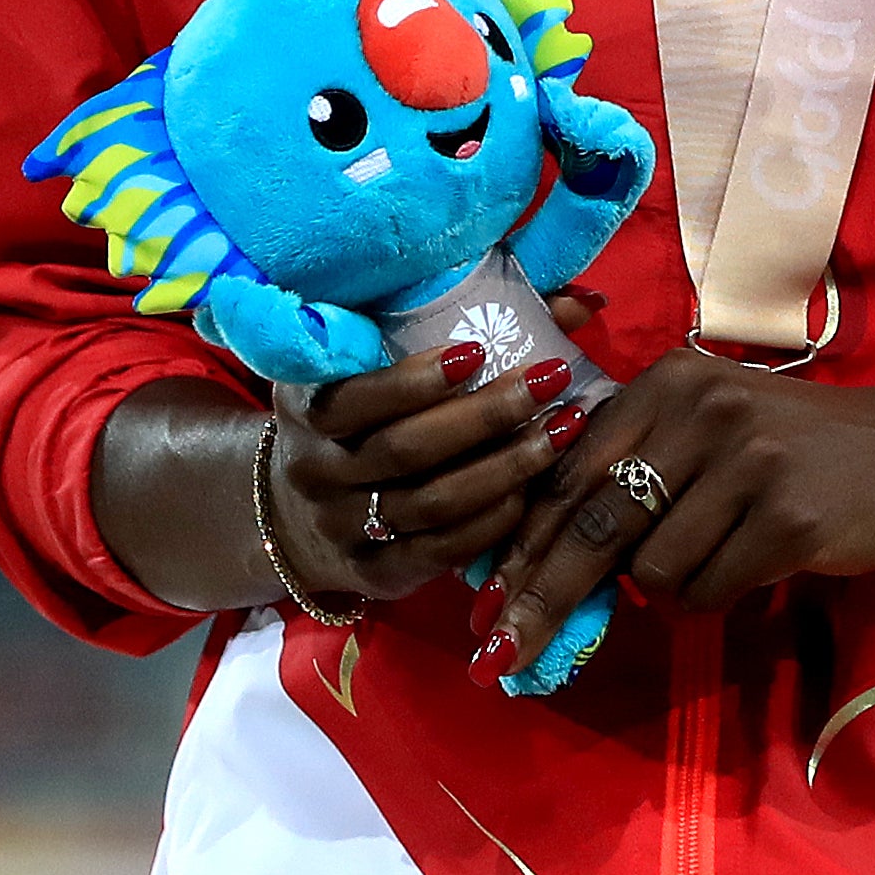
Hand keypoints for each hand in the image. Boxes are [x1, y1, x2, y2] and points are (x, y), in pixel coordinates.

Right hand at [265, 340, 591, 608]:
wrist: (295, 513)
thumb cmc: (359, 413)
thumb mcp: (372, 360)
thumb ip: (456, 318)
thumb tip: (580, 300)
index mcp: (307, 405)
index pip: (357, 397)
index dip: (415, 379)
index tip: (478, 350)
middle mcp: (317, 470)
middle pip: (407, 449)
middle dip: (486, 415)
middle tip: (549, 381)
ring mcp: (343, 529)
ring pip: (432, 504)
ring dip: (506, 467)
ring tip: (561, 431)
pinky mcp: (374, 575)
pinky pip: (441, 552)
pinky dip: (492, 522)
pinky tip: (532, 491)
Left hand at [480, 355, 874, 673]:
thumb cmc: (795, 448)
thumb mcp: (709, 431)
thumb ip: (634, 470)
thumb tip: (540, 559)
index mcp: (668, 382)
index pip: (570, 474)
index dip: (521, 546)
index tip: (484, 605)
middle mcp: (702, 411)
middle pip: (593, 527)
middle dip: (541, 600)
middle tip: (501, 656)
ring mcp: (748, 464)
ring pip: (654, 572)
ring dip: (670, 590)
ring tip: (721, 558)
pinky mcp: (788, 519)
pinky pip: (709, 591)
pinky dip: (717, 597)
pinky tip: (755, 564)